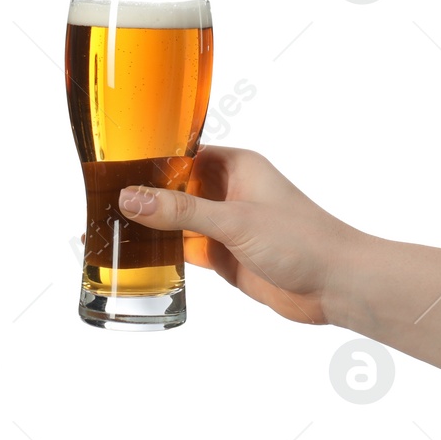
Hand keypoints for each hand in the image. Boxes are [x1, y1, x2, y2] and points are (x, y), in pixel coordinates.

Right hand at [118, 145, 367, 324]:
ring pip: (177, 220)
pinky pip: (185, 249)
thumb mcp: (234, 220)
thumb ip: (180, 210)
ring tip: (109, 227)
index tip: (113, 167)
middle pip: (174, 188)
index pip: (181, 154)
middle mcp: (229, 192)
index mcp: (236, 167)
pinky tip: (138, 256)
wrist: (338, 285)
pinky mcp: (225, 255)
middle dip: (143, 195)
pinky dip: (164, 252)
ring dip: (152, 226)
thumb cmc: (303, 240)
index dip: (148, 160)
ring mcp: (226, 225)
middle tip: (102, 200)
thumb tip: (131, 197)